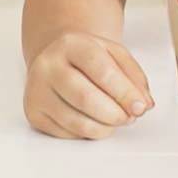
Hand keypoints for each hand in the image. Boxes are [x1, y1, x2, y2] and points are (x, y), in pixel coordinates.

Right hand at [24, 31, 154, 139]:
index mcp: (71, 44)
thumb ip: (134, 76)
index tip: (140, 106)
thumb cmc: (88, 58)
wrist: (55, 57)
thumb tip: (143, 104)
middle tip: (129, 118)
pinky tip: (93, 120)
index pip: (101, 69)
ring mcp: (37, 90)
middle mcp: (48, 65)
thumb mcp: (114, 54)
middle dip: (115, 114)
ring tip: (115, 120)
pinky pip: (67, 134)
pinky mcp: (33, 113)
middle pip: (85, 98)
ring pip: (76, 121)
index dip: (124, 92)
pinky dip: (88, 133)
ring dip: (105, 128)